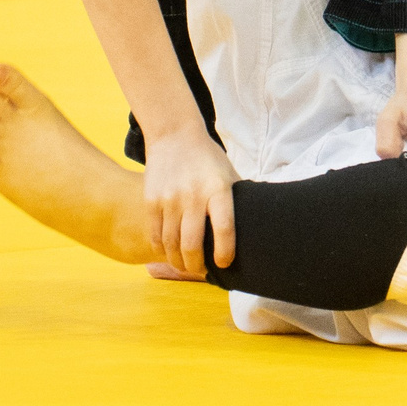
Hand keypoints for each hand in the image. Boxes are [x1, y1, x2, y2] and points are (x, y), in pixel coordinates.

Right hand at [141, 129, 238, 276]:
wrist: (173, 134)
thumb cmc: (207, 158)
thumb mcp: (228, 173)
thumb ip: (237, 199)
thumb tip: (254, 226)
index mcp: (218, 189)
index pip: (224, 228)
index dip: (225, 252)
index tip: (224, 264)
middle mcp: (193, 195)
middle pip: (192, 244)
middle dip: (196, 265)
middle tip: (202, 271)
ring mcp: (169, 198)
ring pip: (171, 244)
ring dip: (178, 262)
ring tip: (184, 266)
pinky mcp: (151, 199)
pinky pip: (155, 234)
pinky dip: (162, 249)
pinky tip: (169, 252)